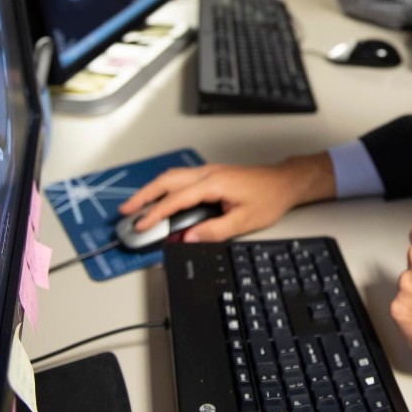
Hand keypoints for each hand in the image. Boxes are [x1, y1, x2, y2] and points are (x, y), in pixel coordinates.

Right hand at [117, 153, 335, 241]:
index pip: (176, 199)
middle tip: (126, 211)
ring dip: (152, 190)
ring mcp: (209, 171)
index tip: (141, 226)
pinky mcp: (212, 175)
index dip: (155, 214)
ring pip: (172, 177)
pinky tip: (160, 198)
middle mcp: (208, 173)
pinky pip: (181, 179)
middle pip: (167, 180)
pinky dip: (165, 188)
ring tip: (136, 206)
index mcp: (214, 183)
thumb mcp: (244, 220)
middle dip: (143, 195)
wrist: (285, 182)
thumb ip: (214, 231)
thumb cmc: (269, 197)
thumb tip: (188, 239)